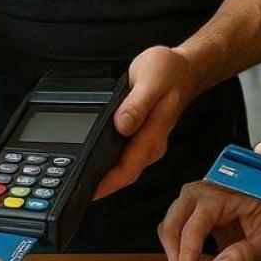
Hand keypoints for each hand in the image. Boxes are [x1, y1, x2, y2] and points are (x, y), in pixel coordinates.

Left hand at [93, 46, 202, 199]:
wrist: (185, 68)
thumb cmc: (170, 72)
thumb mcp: (151, 81)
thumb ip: (137, 105)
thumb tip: (122, 125)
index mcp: (153, 134)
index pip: (128, 169)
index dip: (107, 185)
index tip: (88, 192)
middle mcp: (151, 143)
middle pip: (125, 173)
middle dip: (101, 185)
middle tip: (75, 189)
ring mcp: (148, 141)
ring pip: (124, 166)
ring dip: (105, 175)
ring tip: (81, 179)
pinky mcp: (143, 136)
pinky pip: (125, 155)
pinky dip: (110, 161)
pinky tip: (96, 160)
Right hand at [158, 180, 260, 260]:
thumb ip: (241, 256)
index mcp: (228, 193)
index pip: (199, 218)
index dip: (189, 246)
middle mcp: (209, 188)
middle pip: (177, 214)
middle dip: (173, 244)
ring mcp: (201, 195)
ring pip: (172, 217)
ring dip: (172, 243)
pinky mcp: (197, 206)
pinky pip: (178, 221)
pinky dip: (176, 239)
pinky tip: (184, 258)